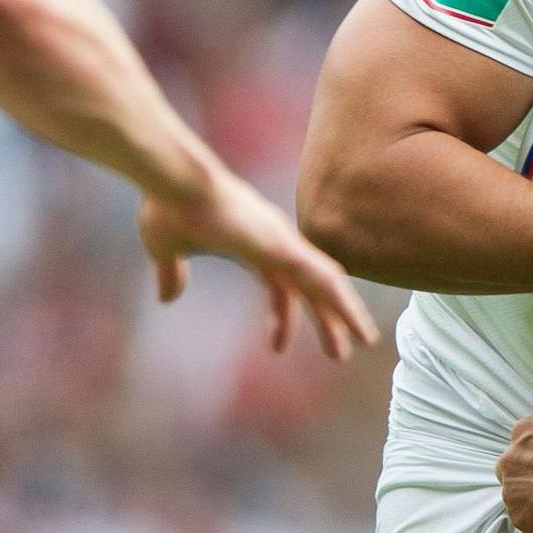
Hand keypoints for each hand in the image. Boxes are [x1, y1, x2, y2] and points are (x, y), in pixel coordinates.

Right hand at [139, 162, 379, 358]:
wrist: (173, 179)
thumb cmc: (168, 206)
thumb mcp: (166, 251)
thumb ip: (171, 274)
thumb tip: (167, 299)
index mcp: (252, 247)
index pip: (279, 288)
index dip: (282, 318)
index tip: (278, 348)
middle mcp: (275, 244)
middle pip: (311, 289)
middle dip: (328, 320)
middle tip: (342, 354)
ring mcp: (281, 242)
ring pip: (325, 284)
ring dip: (345, 313)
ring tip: (366, 341)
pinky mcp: (281, 244)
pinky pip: (319, 275)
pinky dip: (339, 296)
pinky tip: (353, 317)